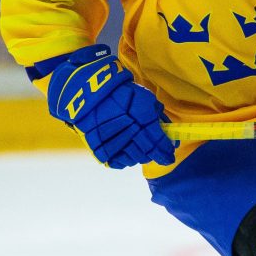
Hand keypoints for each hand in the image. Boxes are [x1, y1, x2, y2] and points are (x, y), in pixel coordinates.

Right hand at [46, 44, 176, 168]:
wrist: (86, 93)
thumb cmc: (119, 93)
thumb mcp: (143, 98)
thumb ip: (157, 117)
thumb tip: (170, 136)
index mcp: (140, 117)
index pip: (157, 142)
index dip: (166, 151)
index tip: (169, 154)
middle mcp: (125, 131)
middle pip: (146, 153)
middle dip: (154, 152)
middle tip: (156, 150)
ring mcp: (111, 142)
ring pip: (134, 159)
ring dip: (140, 154)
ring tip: (139, 145)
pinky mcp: (99, 150)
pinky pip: (119, 162)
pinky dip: (126, 158)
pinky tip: (127, 149)